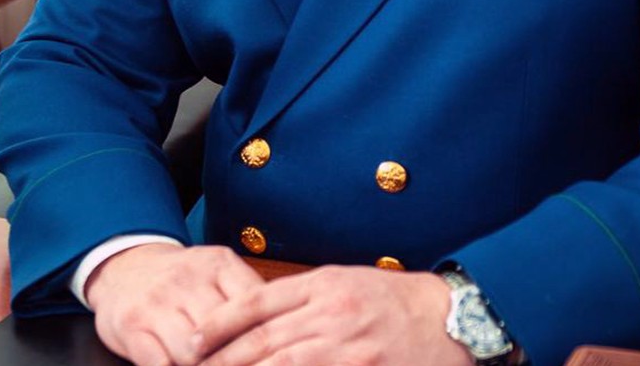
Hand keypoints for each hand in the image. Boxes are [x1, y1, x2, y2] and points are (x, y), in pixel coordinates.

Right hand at [85, 242, 263, 365]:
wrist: (125, 267)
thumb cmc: (182, 280)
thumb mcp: (218, 272)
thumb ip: (248, 296)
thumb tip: (287, 326)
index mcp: (219, 264)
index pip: (253, 304)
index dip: (263, 337)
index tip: (273, 354)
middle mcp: (188, 279)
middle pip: (224, 332)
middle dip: (234, 359)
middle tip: (246, 364)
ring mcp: (158, 302)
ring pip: (192, 352)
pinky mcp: (130, 326)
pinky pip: (158, 364)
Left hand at [192, 264, 472, 365]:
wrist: (449, 318)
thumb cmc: (395, 301)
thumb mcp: (347, 283)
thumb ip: (305, 297)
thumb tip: (255, 318)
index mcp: (324, 283)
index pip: (256, 302)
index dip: (218, 324)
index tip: (190, 342)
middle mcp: (330, 312)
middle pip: (260, 341)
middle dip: (219, 362)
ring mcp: (346, 346)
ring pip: (278, 365)